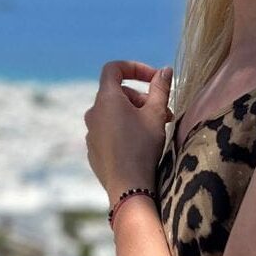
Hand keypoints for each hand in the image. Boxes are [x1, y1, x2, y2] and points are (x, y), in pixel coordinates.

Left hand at [85, 60, 173, 200]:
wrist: (128, 187)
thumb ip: (161, 88)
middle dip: (140, 98)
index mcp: (107, 99)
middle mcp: (93, 113)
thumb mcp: (157, 114)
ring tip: (154, 129)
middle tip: (163, 112)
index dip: (135, 68)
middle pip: (116, 93)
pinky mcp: (93, 150)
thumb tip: (165, 70)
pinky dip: (123, 131)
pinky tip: (139, 146)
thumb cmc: (143, 147)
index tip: (153, 78)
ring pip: (113, 114)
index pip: (114, 69)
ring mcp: (91, 133)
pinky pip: (108, 132)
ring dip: (133, 115)